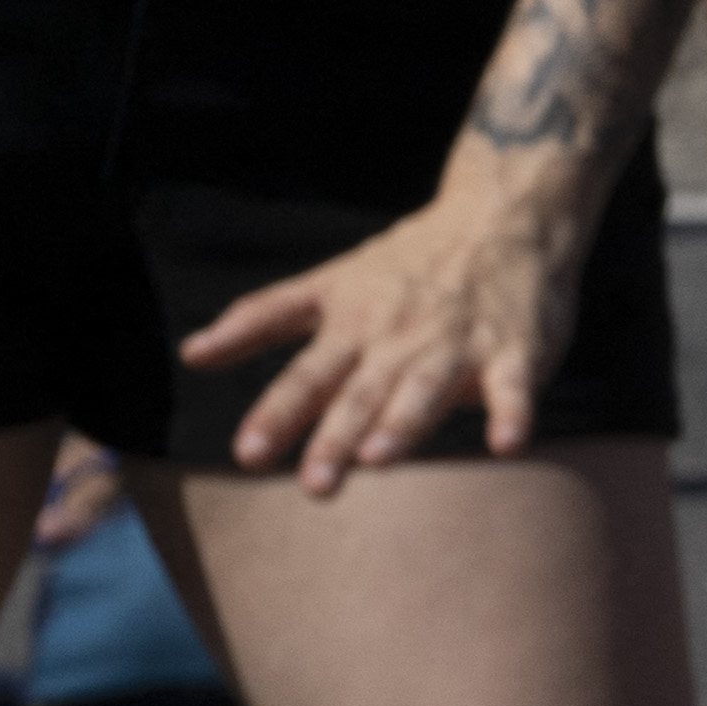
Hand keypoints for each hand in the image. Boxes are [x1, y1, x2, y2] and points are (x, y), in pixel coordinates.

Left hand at [175, 152, 606, 491]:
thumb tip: (190, 355)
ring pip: (426, 389)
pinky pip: (514, 387)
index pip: (307, 376)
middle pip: (362, 394)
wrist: (500, 218)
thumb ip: (261, 319)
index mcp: (353, 325)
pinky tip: (507, 444)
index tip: (248, 455)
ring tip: (379, 459)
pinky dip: (512, 413)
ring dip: (405, 423)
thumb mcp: (328, 283)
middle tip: (315, 487)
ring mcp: (459, 344)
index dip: (278, 415)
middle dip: (337, 439)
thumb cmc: (408, 261)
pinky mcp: (516, 350)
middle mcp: (400, 338)